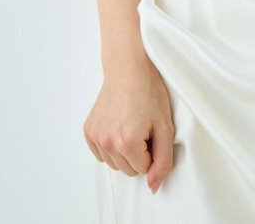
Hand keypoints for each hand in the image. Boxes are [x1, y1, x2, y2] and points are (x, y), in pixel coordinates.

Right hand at [83, 57, 175, 193]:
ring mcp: (95, 136)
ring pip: (115, 164)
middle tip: (144, 127)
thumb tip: (153, 187)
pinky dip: (111, 146)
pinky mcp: (88, 130)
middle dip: (139, 154)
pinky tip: (119, 126)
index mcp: (126, 142)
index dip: (152, 151)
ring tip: (132, 125)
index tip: (153, 131)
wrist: (128, 68)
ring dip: (125, 151)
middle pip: (128, 170)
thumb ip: (163, 160)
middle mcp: (107, 142)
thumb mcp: (165, 126)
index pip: (144, 170)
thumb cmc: (149, 92)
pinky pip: (101, 154)